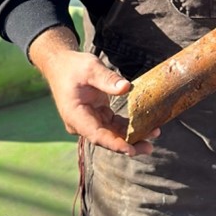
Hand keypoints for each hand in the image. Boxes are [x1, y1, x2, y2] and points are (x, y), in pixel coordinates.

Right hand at [29, 26, 159, 155]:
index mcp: (75, 115)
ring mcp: (89, 121)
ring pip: (111, 134)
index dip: (114, 144)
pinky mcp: (96, 116)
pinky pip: (113, 125)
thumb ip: (107, 79)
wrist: (61, 66)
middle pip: (106, 139)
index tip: (131, 150)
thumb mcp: (90, 69)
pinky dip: (127, 126)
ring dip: (130, 136)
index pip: (96, 135)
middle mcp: (81, 123)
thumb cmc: (74, 67)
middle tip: (149, 147)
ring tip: (153, 135)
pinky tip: (144, 126)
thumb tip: (127, 88)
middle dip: (128, 144)